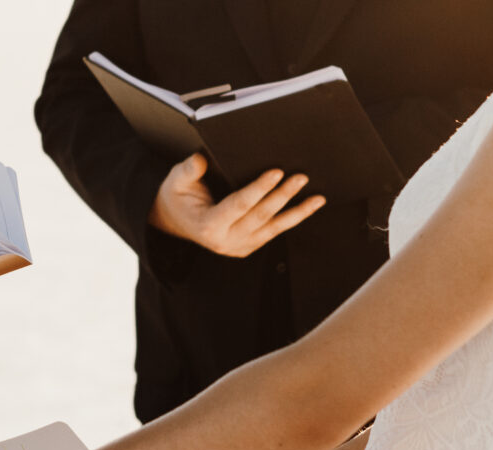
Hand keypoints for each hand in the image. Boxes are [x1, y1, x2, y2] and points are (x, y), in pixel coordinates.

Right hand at [148, 153, 325, 256]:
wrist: (175, 220)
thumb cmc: (178, 197)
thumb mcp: (175, 181)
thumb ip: (188, 171)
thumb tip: (201, 160)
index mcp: (208, 226)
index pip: (238, 205)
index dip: (258, 189)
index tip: (276, 172)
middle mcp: (225, 241)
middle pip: (260, 216)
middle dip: (282, 196)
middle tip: (301, 177)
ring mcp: (238, 247)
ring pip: (272, 229)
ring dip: (296, 213)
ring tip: (317, 198)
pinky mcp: (248, 246)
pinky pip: (273, 232)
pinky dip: (291, 220)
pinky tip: (307, 207)